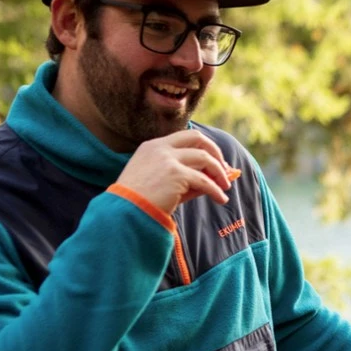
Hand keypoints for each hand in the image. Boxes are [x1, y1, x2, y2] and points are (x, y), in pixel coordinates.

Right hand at [116, 130, 237, 213]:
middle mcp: (161, 148)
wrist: (125, 213)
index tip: (215, 161)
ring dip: (219, 172)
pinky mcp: (176, 175)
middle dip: (215, 152)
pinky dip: (216, 190)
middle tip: (224, 169)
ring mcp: (168, 159)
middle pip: (198, 138)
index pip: (185, 137)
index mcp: (153, 146)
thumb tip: (214, 179)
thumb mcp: (161, 183)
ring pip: (205, 158)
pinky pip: (205, 181)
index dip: (203, 147)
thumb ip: (185, 177)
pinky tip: (221, 199)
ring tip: (225, 187)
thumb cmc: (139, 202)